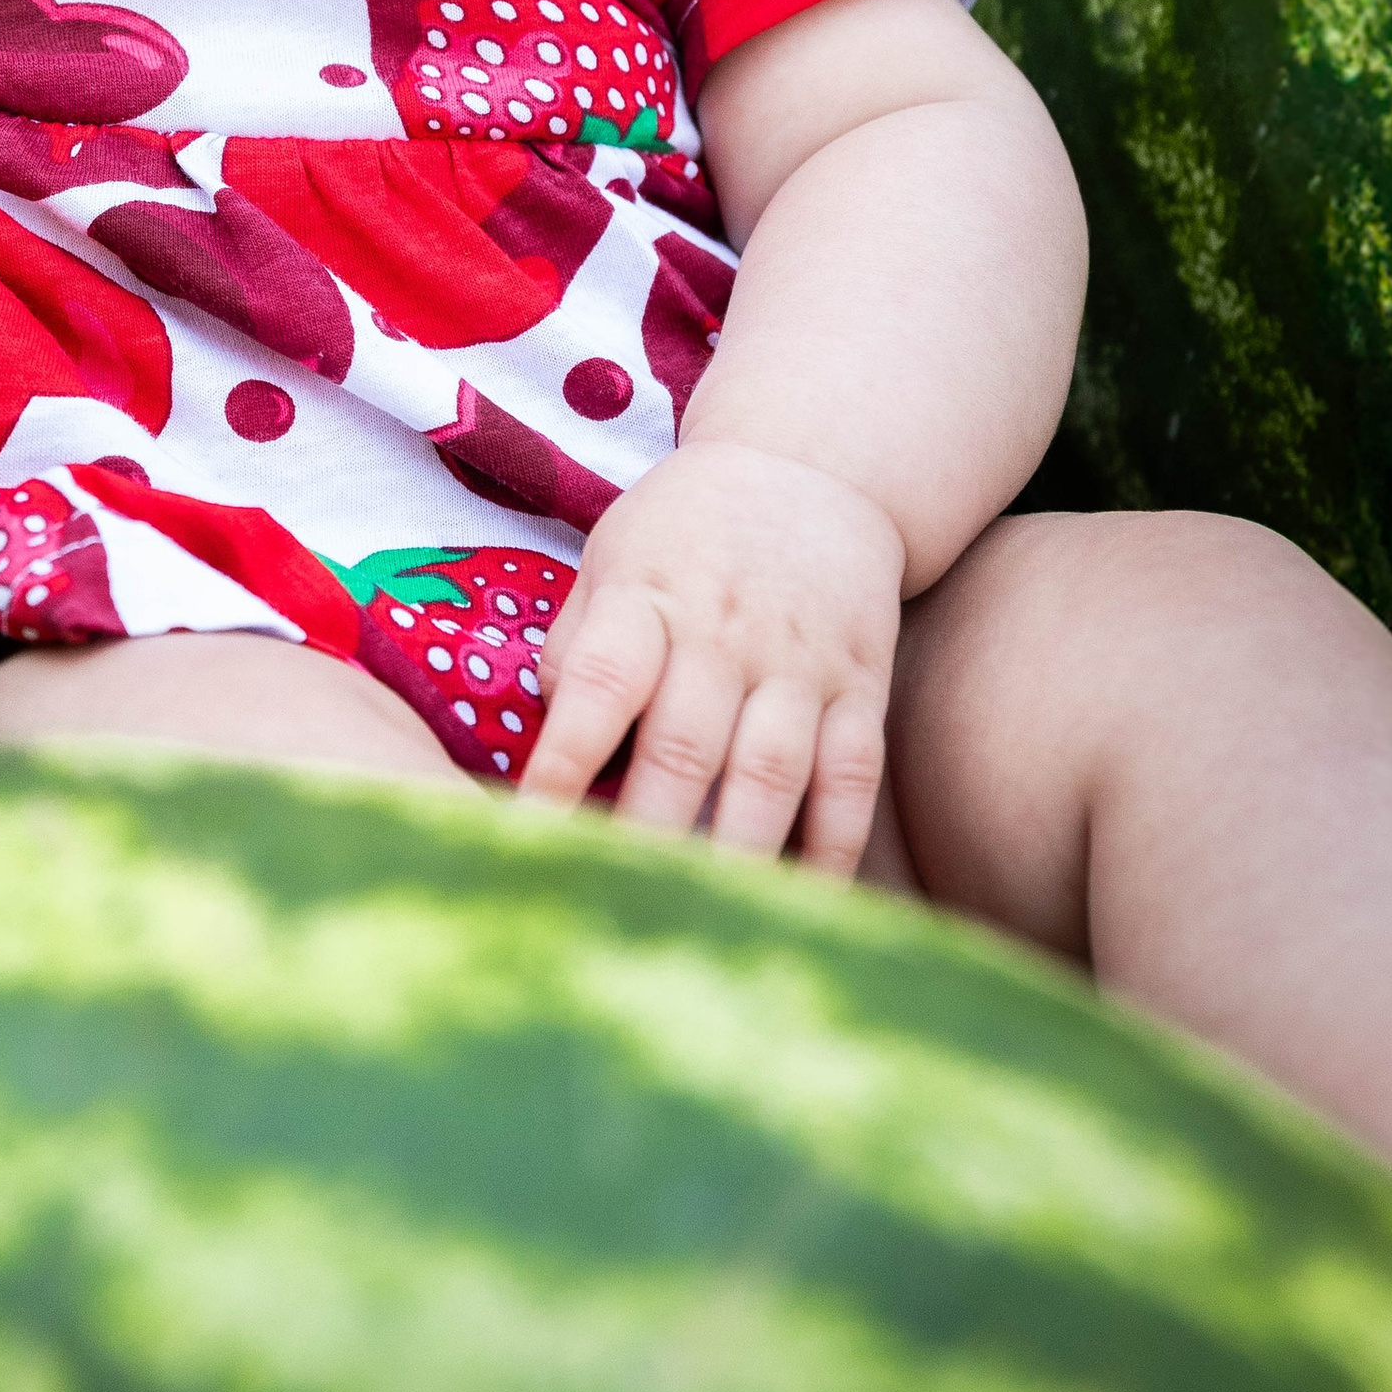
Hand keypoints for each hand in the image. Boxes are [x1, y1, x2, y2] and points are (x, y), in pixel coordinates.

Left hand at [519, 442, 902, 872]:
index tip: (528, 835)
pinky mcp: (862, 687)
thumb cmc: (686, 530)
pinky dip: (835, 848)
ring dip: (738, 858)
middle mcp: (725, 633)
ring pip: (771, 775)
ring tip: (703, 926)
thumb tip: (548, 741)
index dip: (563, 763)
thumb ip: (577, 644)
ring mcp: (801, 663)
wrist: (813, 465)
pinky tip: (810, 904)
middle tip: (615, 912)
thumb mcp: (612, 556)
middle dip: (647, 838)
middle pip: (685, 750)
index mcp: (647, 597)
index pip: (599, 687)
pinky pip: (853, 779)